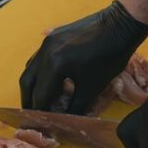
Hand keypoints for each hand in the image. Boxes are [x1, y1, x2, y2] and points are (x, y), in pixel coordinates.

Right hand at [20, 1, 147, 112]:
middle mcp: (45, 52)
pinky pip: (39, 57)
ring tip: (41, 97)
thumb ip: (75, 106)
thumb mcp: (92, 87)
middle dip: (29, 99)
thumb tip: (64, 120)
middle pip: (27, 81)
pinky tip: (51, 78)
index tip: (42, 122)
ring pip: (31, 67)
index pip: (40, 95)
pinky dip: (40, 71)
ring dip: (33, 85)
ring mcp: (48, 41)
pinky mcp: (54, 35)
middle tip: (34, 112)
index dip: (40, 111)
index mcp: (54, 66)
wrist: (120, 25)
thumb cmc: (109, 58)